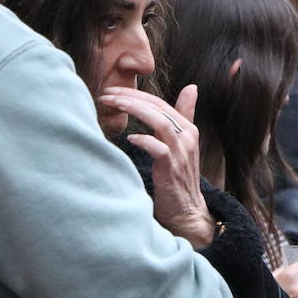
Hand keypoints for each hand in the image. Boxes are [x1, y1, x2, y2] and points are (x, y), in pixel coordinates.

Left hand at [100, 84, 214, 247]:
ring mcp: (181, 154)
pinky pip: (159, 149)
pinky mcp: (172, 170)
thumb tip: (191, 87)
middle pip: (158, 108)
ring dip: (134, 110)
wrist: (186, 210)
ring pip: (160, 123)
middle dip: (130, 97)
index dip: (136, 94)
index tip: (112, 91)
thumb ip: (184, 115)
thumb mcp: (184, 143)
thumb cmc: (179, 176)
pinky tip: (130, 138)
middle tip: (106, 95)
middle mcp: (187, 138)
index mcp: (189, 129)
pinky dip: (144, 140)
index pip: (159, 103)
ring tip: (112, 106)